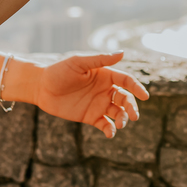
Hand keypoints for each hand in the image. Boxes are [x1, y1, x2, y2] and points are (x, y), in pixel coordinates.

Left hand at [34, 52, 150, 137]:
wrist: (41, 88)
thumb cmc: (59, 71)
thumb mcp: (79, 63)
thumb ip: (100, 59)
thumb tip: (122, 53)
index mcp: (105, 75)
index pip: (126, 81)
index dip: (137, 88)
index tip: (145, 96)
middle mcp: (105, 90)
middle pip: (125, 99)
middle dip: (132, 107)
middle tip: (133, 116)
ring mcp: (98, 104)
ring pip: (118, 113)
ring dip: (122, 119)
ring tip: (119, 124)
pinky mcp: (90, 117)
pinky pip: (105, 124)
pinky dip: (110, 130)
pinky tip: (110, 133)